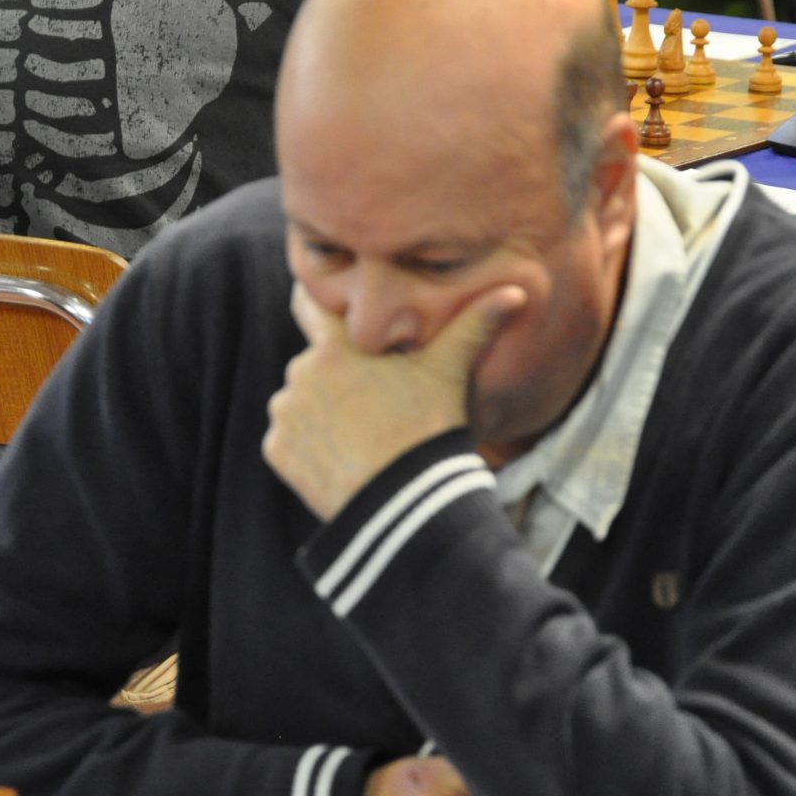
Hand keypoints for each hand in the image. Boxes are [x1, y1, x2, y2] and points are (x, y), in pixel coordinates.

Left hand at [264, 282, 524, 520]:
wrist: (402, 503)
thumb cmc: (429, 429)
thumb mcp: (451, 372)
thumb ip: (476, 326)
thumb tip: (519, 293)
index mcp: (336, 347)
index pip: (309, 306)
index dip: (319, 308)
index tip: (333, 319)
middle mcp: (300, 373)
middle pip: (314, 364)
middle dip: (336, 378)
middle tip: (373, 404)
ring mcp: (285, 414)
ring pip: (299, 403)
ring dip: (320, 413)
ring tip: (361, 436)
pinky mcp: (276, 453)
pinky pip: (290, 442)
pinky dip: (309, 449)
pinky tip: (343, 460)